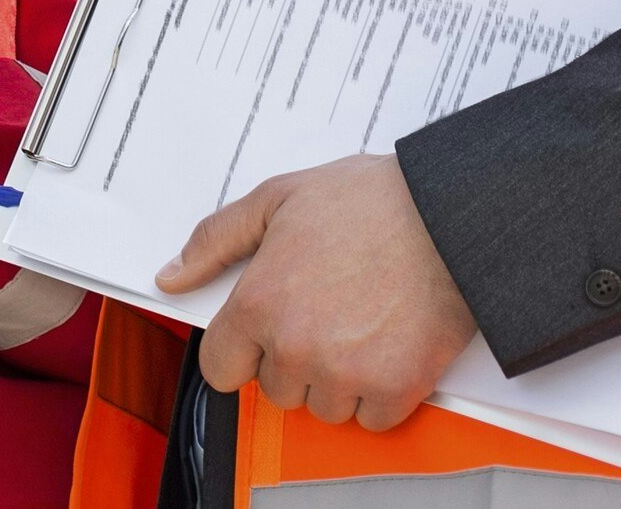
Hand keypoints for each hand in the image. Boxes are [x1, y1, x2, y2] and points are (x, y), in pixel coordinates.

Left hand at [160, 151, 476, 428]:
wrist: (449, 217)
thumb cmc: (369, 203)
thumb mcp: (275, 200)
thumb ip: (215, 241)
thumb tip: (171, 276)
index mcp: (258, 305)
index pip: (219, 369)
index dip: (239, 351)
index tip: (260, 337)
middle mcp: (296, 348)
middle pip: (274, 389)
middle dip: (292, 360)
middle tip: (324, 314)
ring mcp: (346, 374)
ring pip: (322, 408)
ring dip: (336, 380)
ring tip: (359, 326)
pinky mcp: (395, 390)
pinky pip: (371, 419)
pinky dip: (380, 394)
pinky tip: (388, 347)